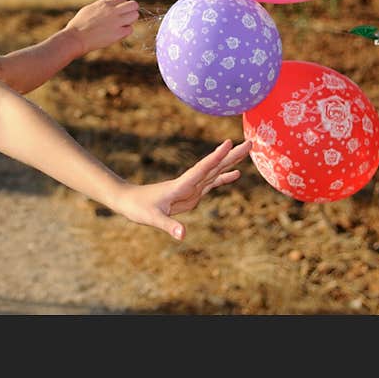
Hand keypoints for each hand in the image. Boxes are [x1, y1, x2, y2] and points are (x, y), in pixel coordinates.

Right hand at [63, 0, 139, 56]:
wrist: (76, 38)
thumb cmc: (78, 25)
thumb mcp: (88, 9)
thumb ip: (98, 5)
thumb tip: (104, 1)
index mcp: (105, 4)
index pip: (122, 1)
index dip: (122, 8)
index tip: (118, 14)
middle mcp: (113, 10)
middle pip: (133, 5)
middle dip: (131, 11)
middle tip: (125, 18)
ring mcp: (116, 21)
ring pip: (135, 16)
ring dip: (130, 21)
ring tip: (121, 26)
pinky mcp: (118, 33)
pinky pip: (130, 30)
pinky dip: (125, 32)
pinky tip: (117, 34)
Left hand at [114, 139, 251, 240]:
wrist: (128, 201)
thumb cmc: (138, 208)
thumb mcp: (153, 219)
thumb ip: (168, 226)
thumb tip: (183, 235)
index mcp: (180, 185)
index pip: (201, 170)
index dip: (215, 158)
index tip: (228, 143)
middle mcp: (188, 183)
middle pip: (213, 167)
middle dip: (231, 155)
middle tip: (250, 142)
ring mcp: (190, 187)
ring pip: (214, 172)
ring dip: (230, 161)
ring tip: (247, 150)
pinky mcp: (190, 193)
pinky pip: (211, 183)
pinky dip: (224, 178)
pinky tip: (236, 173)